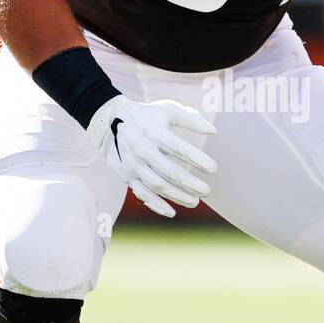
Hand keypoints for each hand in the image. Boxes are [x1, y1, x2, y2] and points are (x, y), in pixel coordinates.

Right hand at [88, 95, 216, 217]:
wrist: (109, 121)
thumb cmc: (146, 116)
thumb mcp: (167, 110)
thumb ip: (191, 119)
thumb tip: (213, 131)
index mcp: (153, 132)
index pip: (178, 147)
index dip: (196, 158)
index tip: (213, 168)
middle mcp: (142, 149)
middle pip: (169, 171)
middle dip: (190, 183)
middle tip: (207, 191)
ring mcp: (133, 164)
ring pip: (157, 185)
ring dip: (177, 195)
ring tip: (195, 201)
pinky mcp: (126, 175)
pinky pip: (142, 193)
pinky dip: (156, 205)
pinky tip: (172, 212)